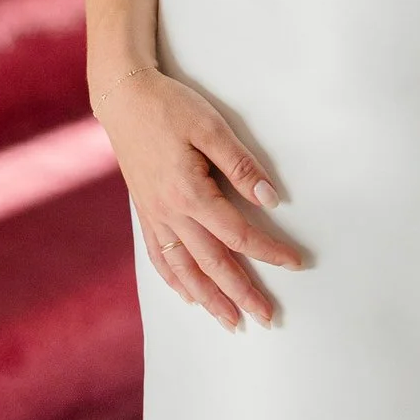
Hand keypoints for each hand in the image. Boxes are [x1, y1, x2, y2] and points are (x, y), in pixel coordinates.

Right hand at [96, 67, 302, 327]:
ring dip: (210, 299)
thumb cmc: (171, 107)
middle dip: (242, 294)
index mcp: (191, 194)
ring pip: (185, 270)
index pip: (240, 234)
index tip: (296, 264)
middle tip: (267, 318)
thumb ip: (241, 166)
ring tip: (231, 322)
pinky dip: (176, 282)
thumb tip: (271, 200)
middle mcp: (170, 214)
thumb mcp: (212, 127)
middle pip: (213, 264)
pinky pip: (160, 258)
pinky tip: (189, 296)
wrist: (123, 98)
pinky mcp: (144, 212)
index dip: (270, 251)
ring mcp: (154, 217)